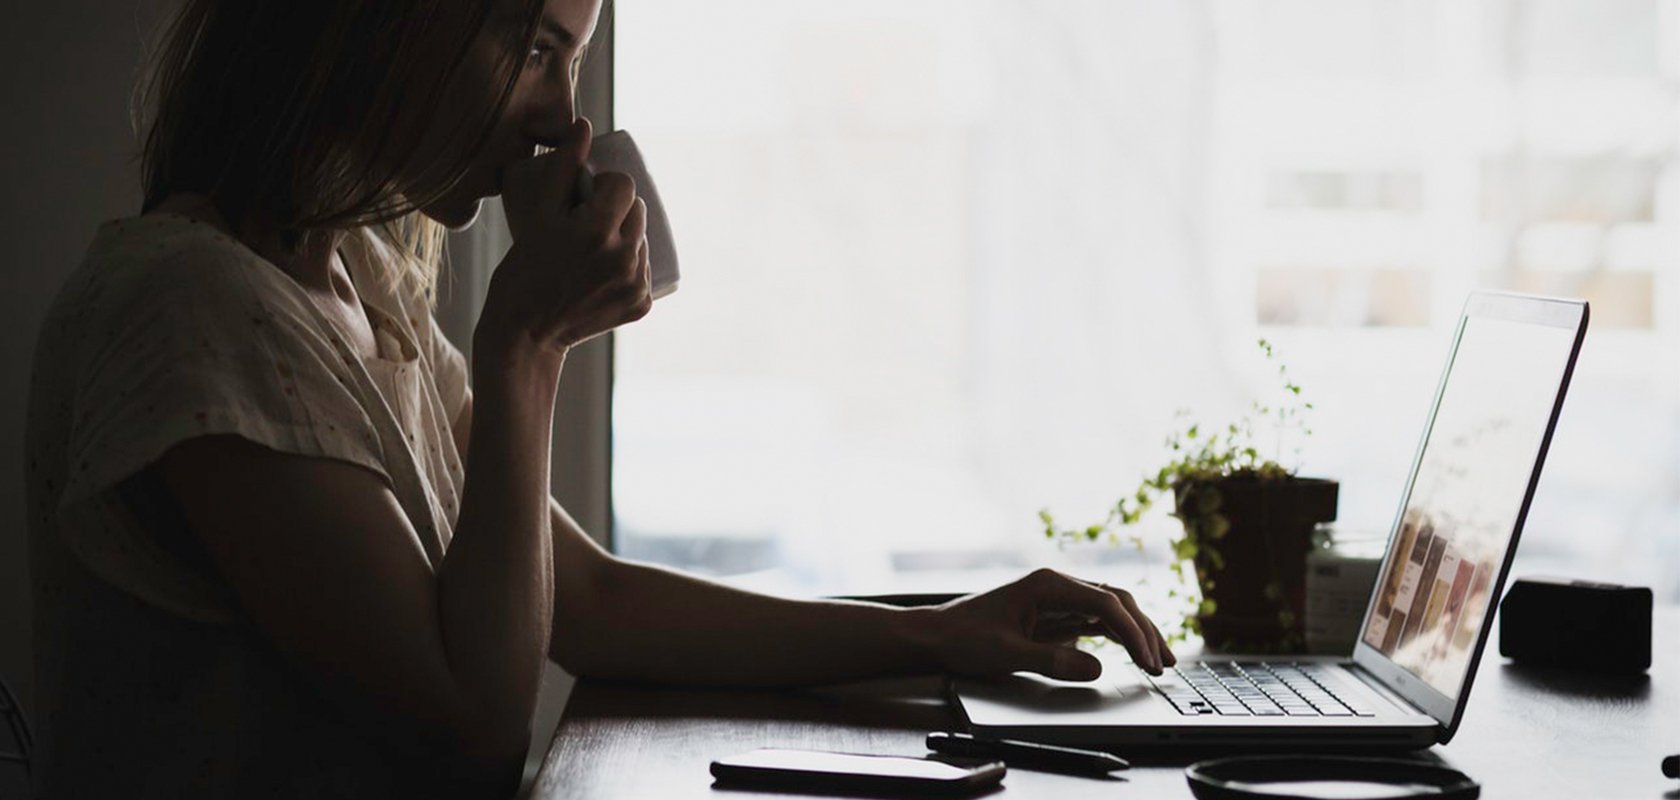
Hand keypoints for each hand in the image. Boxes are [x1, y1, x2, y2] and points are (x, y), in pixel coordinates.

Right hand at [479, 117, 651, 358]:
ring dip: (625, 237)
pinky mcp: (642, 305)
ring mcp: (636, 284)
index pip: (625, 185)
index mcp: (597, 231)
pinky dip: (629, 266)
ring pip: (642, 240)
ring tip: (594, 248)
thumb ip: (562, 168)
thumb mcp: (537, 215)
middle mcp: (624, 258)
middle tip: (587, 222)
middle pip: (638, 211)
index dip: (607, 185)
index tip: (588, 196)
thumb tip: (584, 125)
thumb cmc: (522, 269)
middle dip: (617, 210)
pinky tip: (604, 271)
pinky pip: (644, 270)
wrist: (525, 333)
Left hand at [922, 568, 1174, 680]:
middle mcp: (1057, 586)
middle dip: (1144, 631)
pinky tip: (1135, 653)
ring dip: (1137, 633)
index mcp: (1047, 584)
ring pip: (1111, 611)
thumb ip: (1052, 660)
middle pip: (1116, 602)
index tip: (1147, 659)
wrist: (937, 635)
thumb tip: (1097, 668)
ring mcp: (1059, 600)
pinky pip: (1097, 622)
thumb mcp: (1007, 653)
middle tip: (1164, 663)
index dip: (1132, 632)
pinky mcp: (1056, 616)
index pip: (1105, 603)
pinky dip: (1119, 638)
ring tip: (1161, 660)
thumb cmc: (964, 637)